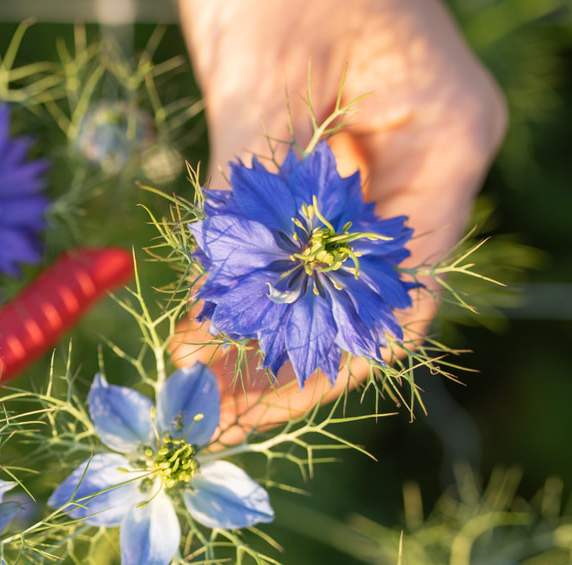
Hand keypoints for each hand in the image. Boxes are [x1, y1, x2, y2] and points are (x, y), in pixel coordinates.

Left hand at [173, 0, 506, 441]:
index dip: (327, 361)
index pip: (401, 291)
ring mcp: (372, 164)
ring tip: (195, 381)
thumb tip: (219, 303)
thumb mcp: (266, 79)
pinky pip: (291, 246)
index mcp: (443, 143)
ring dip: (261, 336)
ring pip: (324, 282)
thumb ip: (250, 189)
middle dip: (288, 364)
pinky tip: (200, 323)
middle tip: (211, 411)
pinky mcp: (321, 160)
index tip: (254, 401)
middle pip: (362, 301)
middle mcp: (417, 165)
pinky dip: (248, 287)